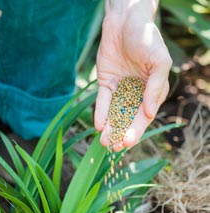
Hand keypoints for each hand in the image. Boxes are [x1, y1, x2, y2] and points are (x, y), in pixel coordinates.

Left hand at [94, 0, 171, 151]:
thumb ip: (155, 88)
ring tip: (104, 141)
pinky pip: (102, 100)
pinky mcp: (105, 82)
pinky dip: (100, 112)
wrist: (125, 19)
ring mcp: (120, 88)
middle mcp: (136, 92)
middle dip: (121, 132)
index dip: (137, 129)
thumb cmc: (146, 38)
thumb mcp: (159, 62)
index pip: (144, 115)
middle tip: (114, 147)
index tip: (128, 142)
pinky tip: (98, 124)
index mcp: (152, 91)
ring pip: (114, 113)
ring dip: (110, 127)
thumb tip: (150, 114)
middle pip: (128, 118)